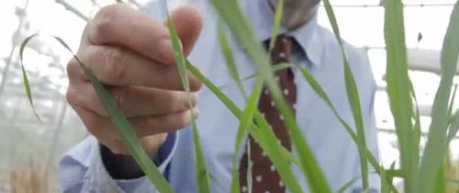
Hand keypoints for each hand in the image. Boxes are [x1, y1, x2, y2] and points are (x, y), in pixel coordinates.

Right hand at [66, 4, 202, 156]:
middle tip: (196, 83)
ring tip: (191, 101)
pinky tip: (184, 117)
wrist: (131, 104)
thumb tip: (193, 16)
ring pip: (122, 101)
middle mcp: (83, 61)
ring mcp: (83, 95)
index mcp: (100, 31)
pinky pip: (127, 127)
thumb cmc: (147, 63)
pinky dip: (162, 124)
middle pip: (115, 65)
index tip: (176, 50)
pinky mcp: (93, 124)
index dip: (145, 35)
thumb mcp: (165, 46)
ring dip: (165, 103)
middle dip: (161, 75)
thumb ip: (178, 32)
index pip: (112, 23)